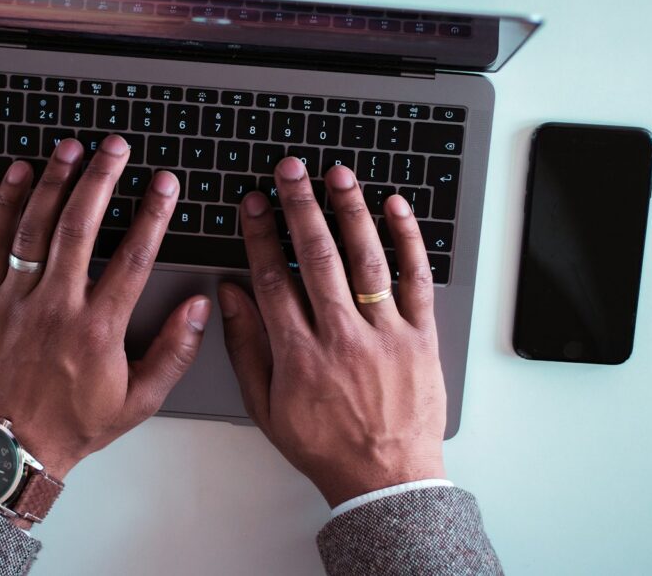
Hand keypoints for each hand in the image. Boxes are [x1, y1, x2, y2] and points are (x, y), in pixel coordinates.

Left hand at [0, 135, 211, 483]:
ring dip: (56, 181)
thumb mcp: (138, 401)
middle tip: (115, 147)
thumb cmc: (72, 425)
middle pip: (82, 226)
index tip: (164, 184)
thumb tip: (198, 308)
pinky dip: (6, 206)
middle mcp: (57, 307)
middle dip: (101, 178)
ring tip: (72, 148)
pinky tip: (20, 177)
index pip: (133, 257)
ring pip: (37, 227)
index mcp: (98, 329)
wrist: (5, 450)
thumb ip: (173, 352)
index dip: (152, 214)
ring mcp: (17, 301)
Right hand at [219, 157, 445, 507]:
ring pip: (366, 260)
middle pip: (317, 258)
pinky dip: (407, 241)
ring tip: (337, 175)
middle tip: (289, 170)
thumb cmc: (323, 444)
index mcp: (299, 354)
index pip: (273, 279)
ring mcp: (385, 335)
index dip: (260, 235)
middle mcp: (341, 338)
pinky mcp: (420, 337)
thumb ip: (247, 347)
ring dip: (349, 211)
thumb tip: (231, 295)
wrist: (385, 479)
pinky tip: (395, 207)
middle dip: (299, 207)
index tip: (254, 204)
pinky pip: (416, 280)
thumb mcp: (266, 405)